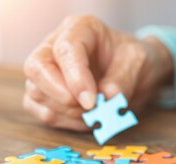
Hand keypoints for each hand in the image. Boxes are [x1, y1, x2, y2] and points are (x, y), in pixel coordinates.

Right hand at [23, 15, 172, 130]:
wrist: (137, 73)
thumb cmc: (135, 60)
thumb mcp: (138, 62)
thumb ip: (123, 79)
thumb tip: (106, 98)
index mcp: (80, 29)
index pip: (65, 50)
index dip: (75, 78)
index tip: (91, 102)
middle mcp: (56, 46)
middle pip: (37, 69)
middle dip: (62, 96)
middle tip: (92, 109)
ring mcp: (48, 71)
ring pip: (37, 93)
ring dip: (67, 113)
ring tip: (97, 115)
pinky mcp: (48, 95)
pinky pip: (44, 112)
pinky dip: (66, 123)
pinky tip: (88, 121)